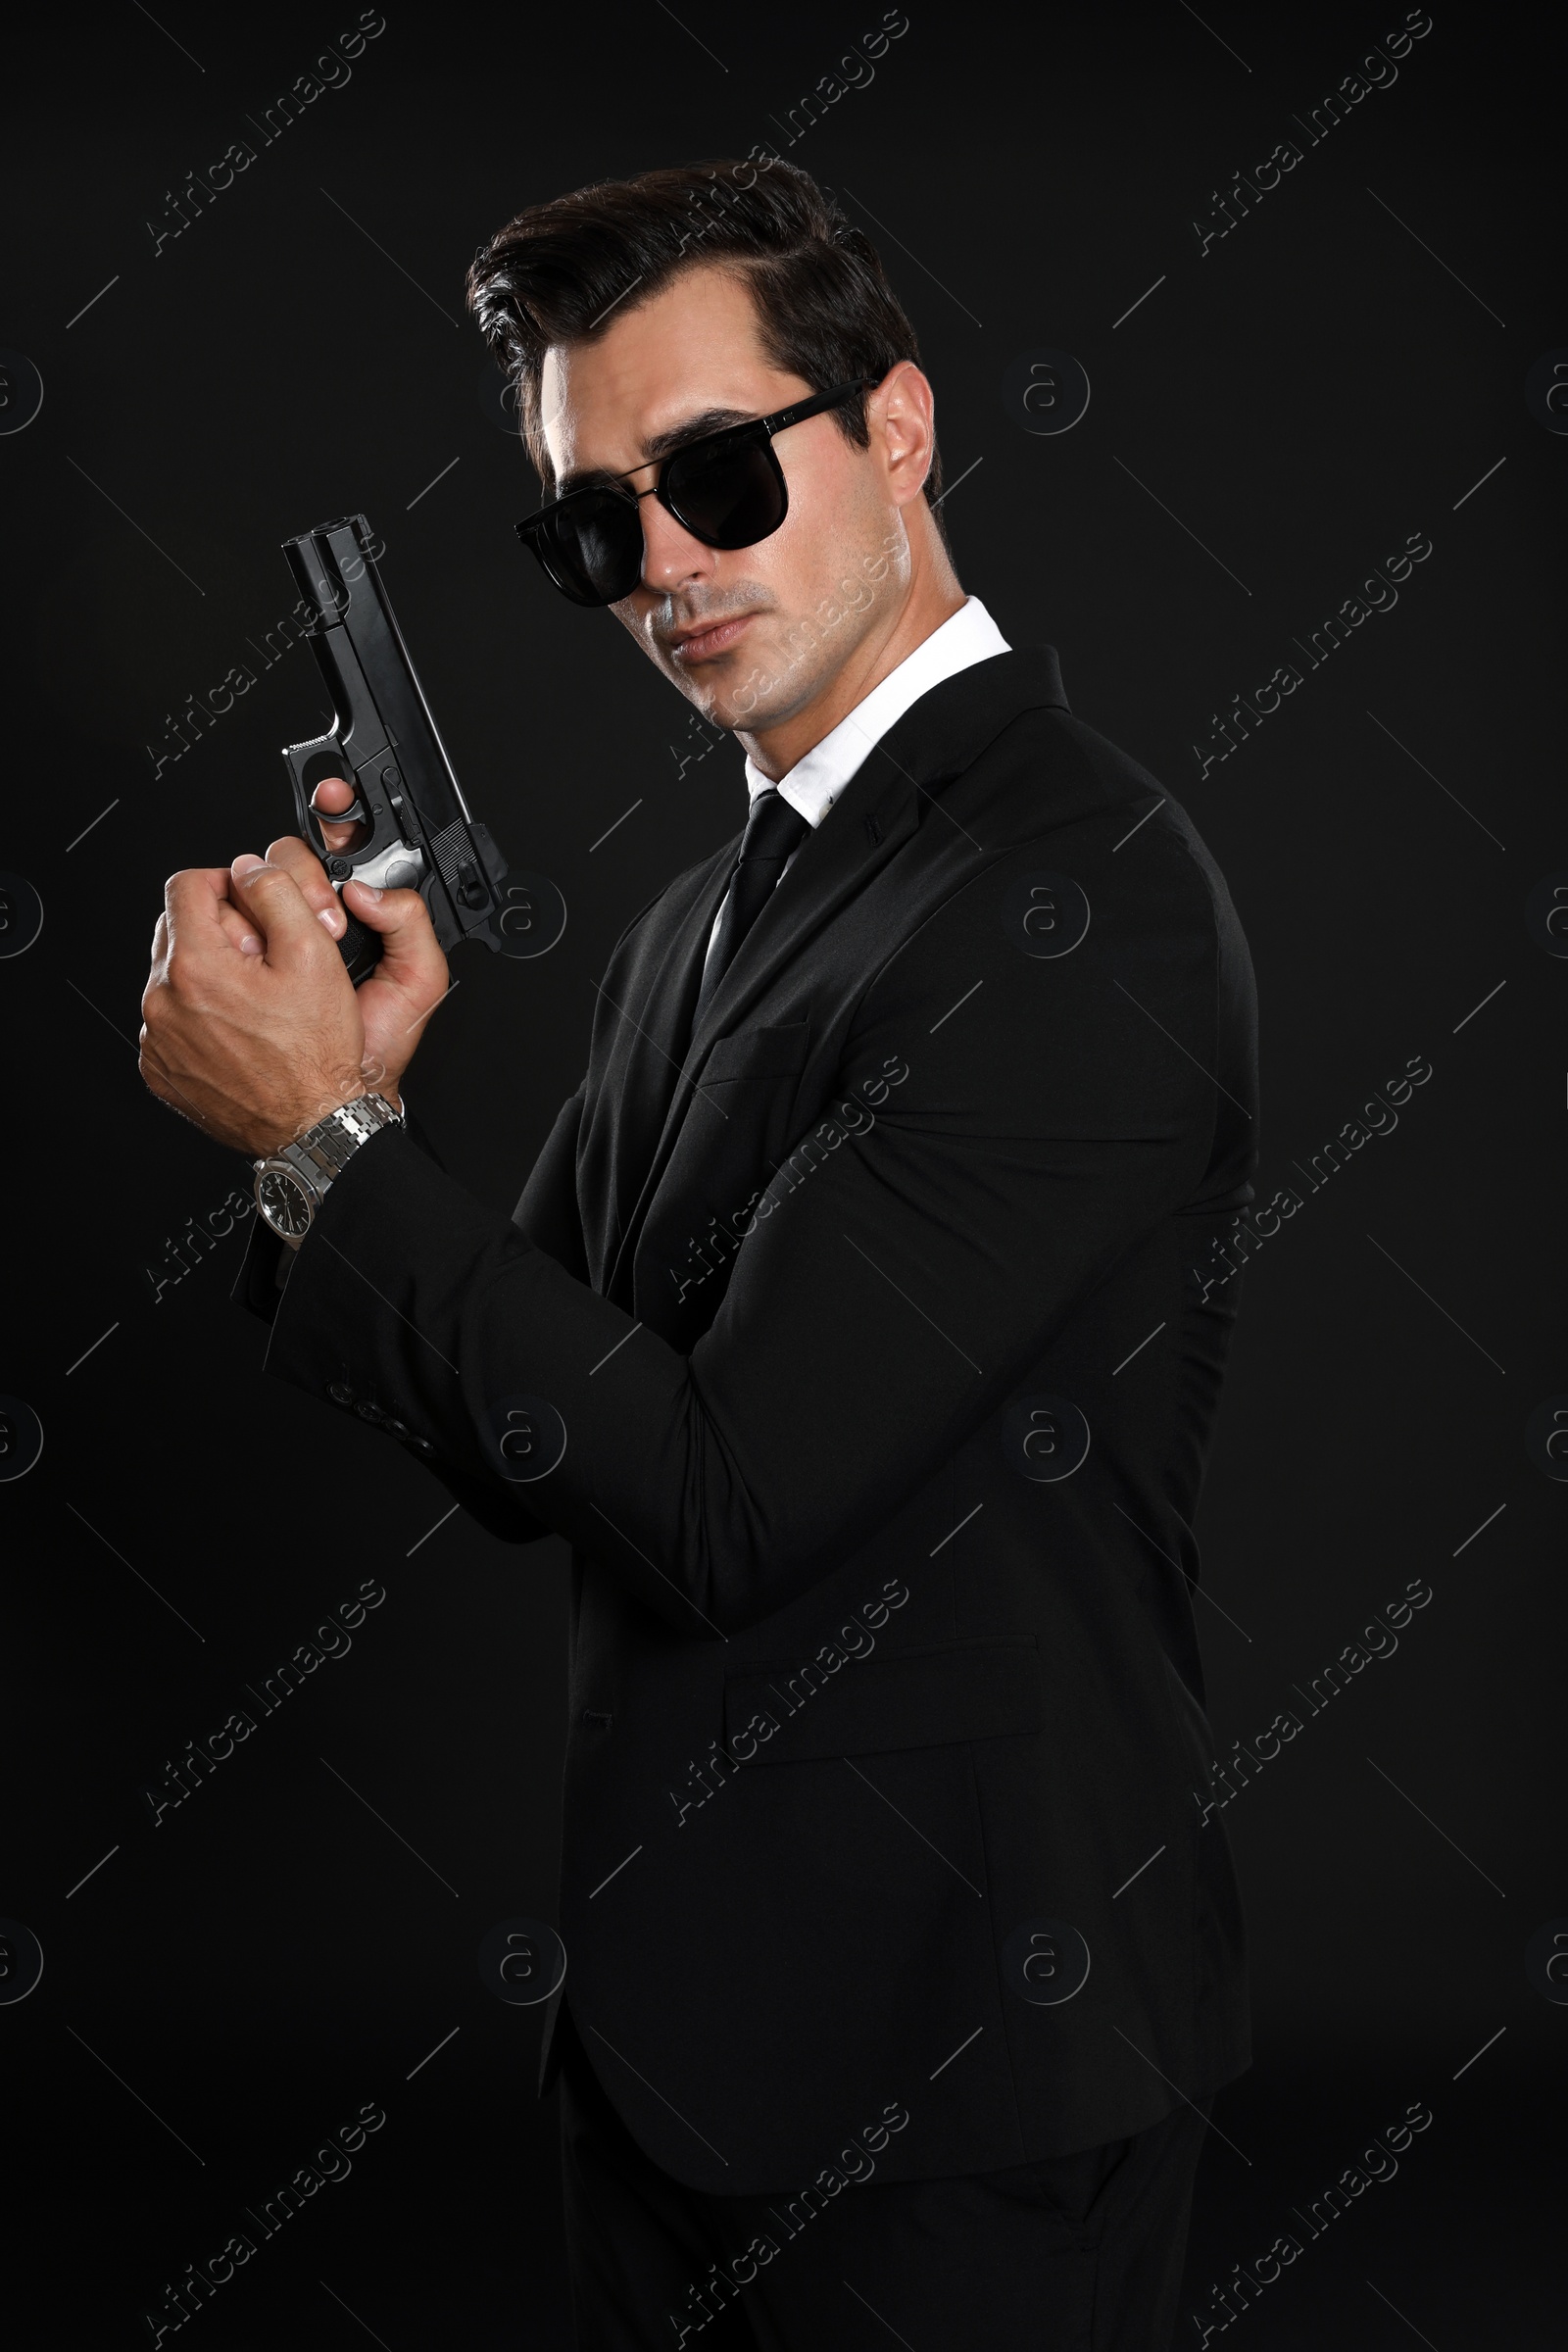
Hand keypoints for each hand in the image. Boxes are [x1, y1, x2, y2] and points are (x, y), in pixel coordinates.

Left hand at [138, 781, 447, 1154]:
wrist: (310, 1125)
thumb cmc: (316, 1055)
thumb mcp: (315, 955)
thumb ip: (277, 894)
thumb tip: (249, 869)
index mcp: (196, 967)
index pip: (186, 885)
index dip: (228, 884)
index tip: (252, 906)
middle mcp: (163, 1001)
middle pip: (176, 928)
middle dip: (217, 929)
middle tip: (262, 959)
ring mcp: (158, 1038)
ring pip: (172, 976)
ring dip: (207, 975)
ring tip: (253, 1001)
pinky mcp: (160, 1068)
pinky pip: (169, 1021)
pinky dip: (198, 1016)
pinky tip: (238, 1032)